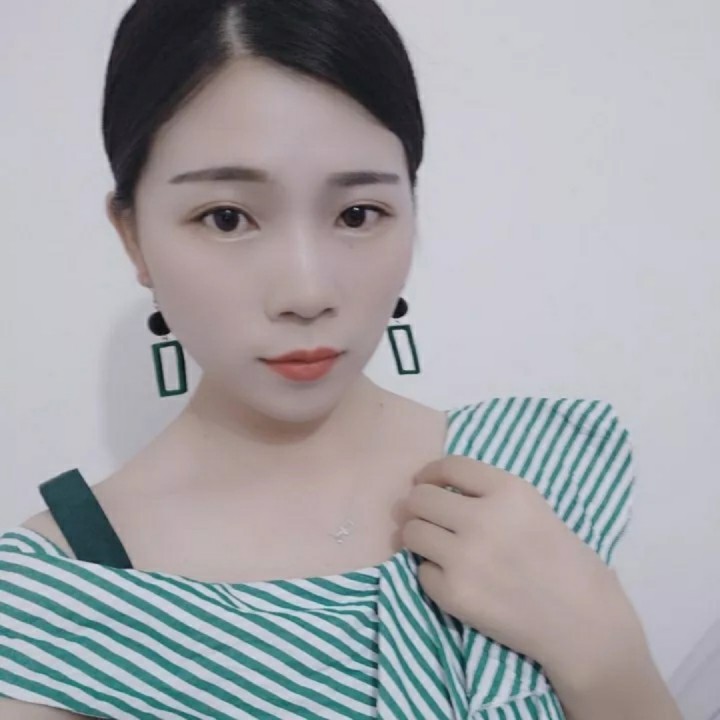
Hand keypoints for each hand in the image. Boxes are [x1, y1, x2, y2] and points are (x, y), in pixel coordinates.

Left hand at [400, 456, 635, 669]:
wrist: (584, 625)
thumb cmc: (567, 563)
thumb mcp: (535, 509)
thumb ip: (490, 495)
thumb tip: (438, 490)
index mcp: (509, 490)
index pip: (450, 466)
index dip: (430, 473)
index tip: (425, 482)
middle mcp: (482, 518)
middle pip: (420, 498)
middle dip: (418, 506)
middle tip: (426, 518)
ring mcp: (465, 558)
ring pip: (412, 533)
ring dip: (419, 537)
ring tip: (435, 547)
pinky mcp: (454, 594)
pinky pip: (421, 572)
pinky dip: (433, 574)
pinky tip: (455, 579)